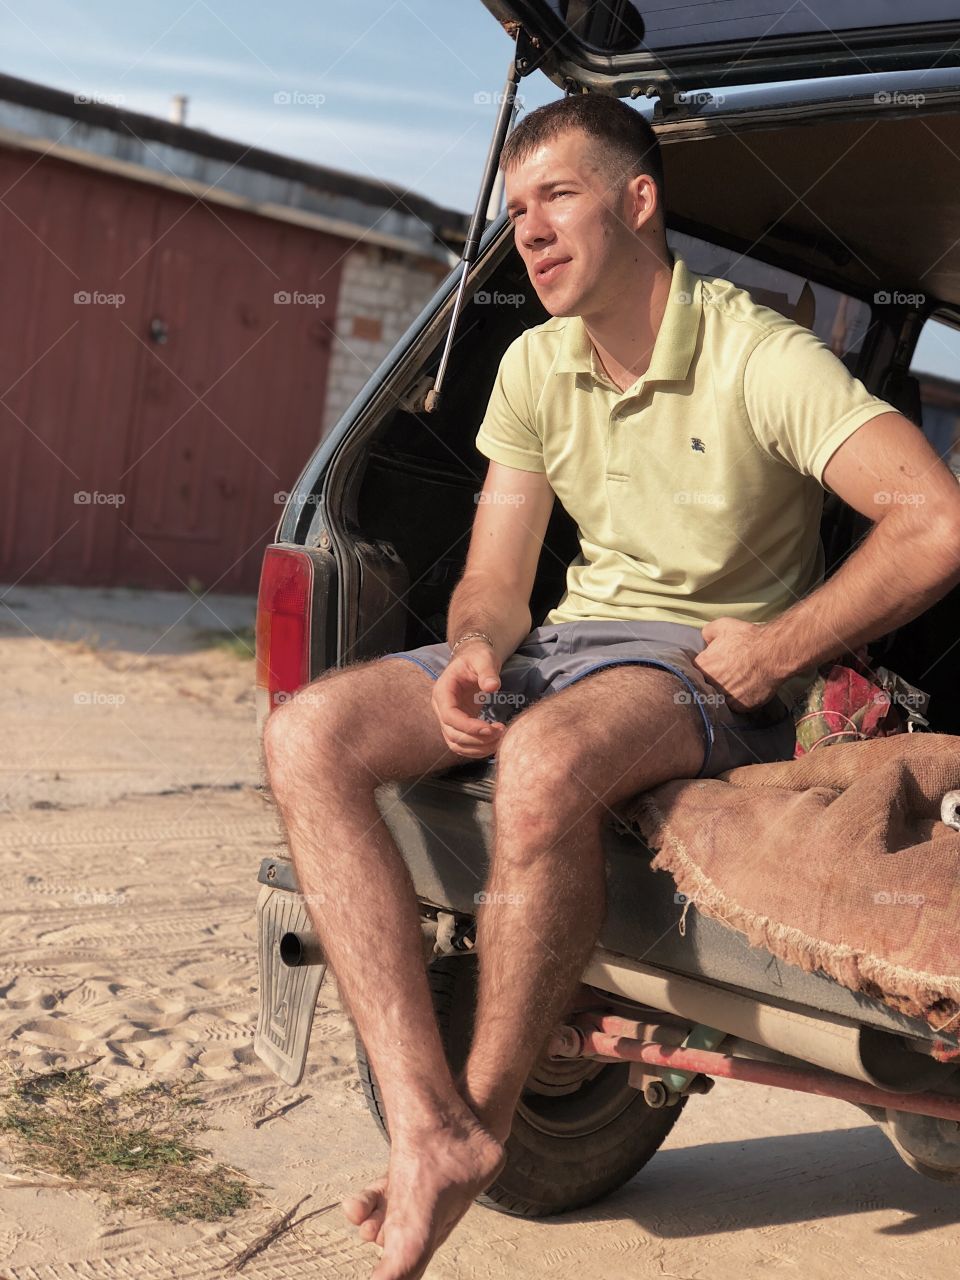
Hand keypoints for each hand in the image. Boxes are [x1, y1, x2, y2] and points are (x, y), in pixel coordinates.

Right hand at [432, 641, 506, 757]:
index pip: (450, 716)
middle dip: (477, 739)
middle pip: (452, 734)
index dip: (468, 727)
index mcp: (443, 691)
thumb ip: (487, 671)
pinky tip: (494, 743)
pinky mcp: (458, 724)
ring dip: (477, 748)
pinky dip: (477, 749)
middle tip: (501, 733)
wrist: (473, 659)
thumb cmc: (477, 657)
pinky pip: (463, 744)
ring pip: (456, 743)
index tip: (490, 729)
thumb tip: (492, 687)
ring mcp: (448, 718)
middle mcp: (441, 707)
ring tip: (500, 739)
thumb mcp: (484, 658)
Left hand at [692, 617, 784, 713]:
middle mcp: (710, 685)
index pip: (696, 672)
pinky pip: (736, 706)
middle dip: (714, 681)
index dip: (706, 669)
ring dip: (726, 692)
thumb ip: (707, 632)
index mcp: (702, 667)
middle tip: (728, 674)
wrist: (772, 654)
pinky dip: (740, 700)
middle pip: (707, 686)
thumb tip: (705, 640)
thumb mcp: (722, 625)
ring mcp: (725, 697)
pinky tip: (747, 690)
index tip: (715, 666)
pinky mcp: (740, 707)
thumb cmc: (747, 639)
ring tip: (738, 682)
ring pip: (721, 698)